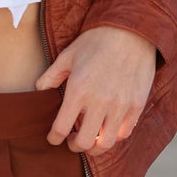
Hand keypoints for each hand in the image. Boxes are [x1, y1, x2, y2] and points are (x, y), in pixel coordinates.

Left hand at [35, 25, 157, 153]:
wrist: (132, 29)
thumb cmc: (97, 40)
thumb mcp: (68, 55)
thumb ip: (52, 75)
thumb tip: (39, 89)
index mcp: (78, 90)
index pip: (61, 128)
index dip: (54, 138)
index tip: (53, 138)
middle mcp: (99, 102)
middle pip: (84, 142)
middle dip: (74, 146)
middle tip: (72, 141)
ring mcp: (120, 105)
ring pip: (106, 143)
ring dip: (94, 147)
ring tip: (91, 141)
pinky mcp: (137, 104)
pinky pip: (124, 132)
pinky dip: (114, 136)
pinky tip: (108, 130)